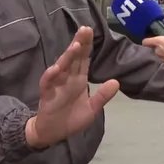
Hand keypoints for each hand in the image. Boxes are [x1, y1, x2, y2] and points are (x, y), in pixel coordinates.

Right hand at [25, 27, 119, 148]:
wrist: (52, 134)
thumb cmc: (71, 119)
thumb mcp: (91, 109)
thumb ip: (102, 96)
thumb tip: (116, 82)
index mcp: (78, 80)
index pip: (84, 59)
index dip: (87, 46)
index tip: (91, 31)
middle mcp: (68, 79)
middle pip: (74, 58)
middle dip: (79, 43)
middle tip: (85, 29)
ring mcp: (57, 85)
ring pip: (61, 67)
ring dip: (67, 57)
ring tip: (75, 46)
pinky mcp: (47, 95)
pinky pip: (48, 83)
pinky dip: (51, 75)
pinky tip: (56, 68)